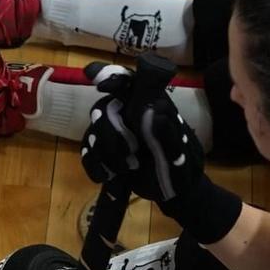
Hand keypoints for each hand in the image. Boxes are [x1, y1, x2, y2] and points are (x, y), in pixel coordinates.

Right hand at [81, 83, 203, 202]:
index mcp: (149, 105)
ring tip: (130, 168)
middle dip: (110, 132)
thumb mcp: (179, 154)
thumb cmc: (183, 166)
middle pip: (101, 108)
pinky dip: (95, 166)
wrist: (174, 194)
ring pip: (92, 131)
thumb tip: (152, 111)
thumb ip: (166, 133)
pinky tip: (110, 176)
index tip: (102, 86)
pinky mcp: (103, 152)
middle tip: (131, 150)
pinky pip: (86, 152)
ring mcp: (113, 133)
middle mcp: (127, 113)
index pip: (127, 81)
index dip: (110, 76)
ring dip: (107, 153)